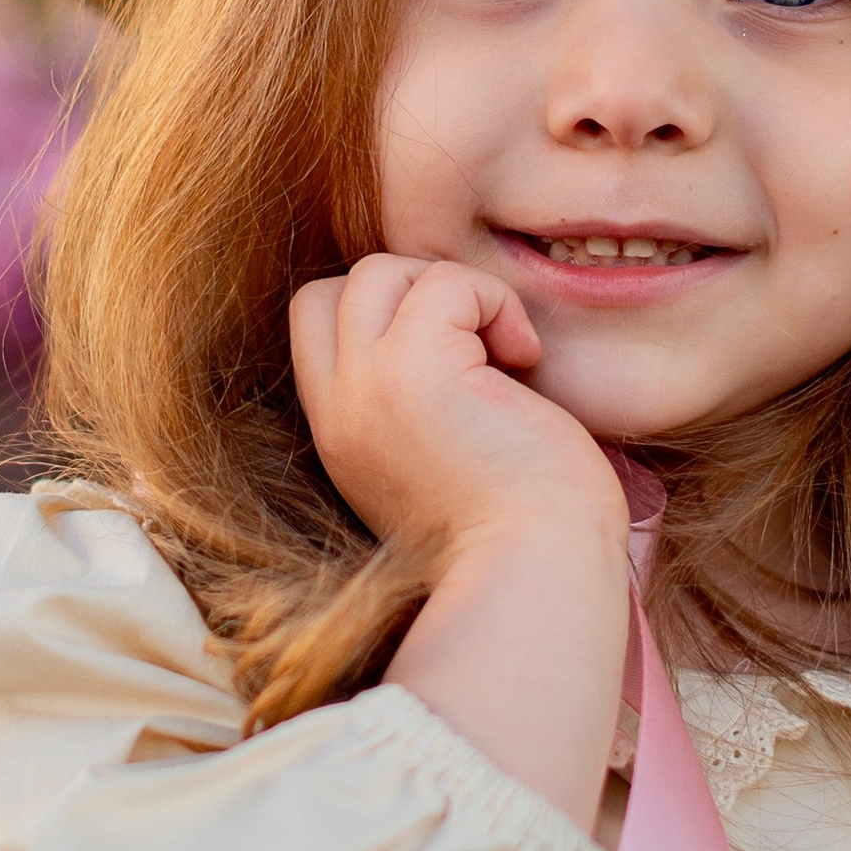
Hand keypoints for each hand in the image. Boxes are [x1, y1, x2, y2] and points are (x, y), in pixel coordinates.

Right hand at [291, 251, 625, 575]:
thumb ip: (414, 406)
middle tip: (475, 346)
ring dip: (453, 291)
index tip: (451, 358)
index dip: (379, 316)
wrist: (538, 578)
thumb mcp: (438, 466)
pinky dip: (495, 301)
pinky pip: (447, 284)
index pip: (313, 327)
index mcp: (341, 438)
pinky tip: (526, 358)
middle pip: (332, 291)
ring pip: (379, 272)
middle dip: (408, 294)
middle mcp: (339, 412)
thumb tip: (456, 333)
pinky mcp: (417, 370)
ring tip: (504, 353)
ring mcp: (369, 388)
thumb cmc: (521, 533)